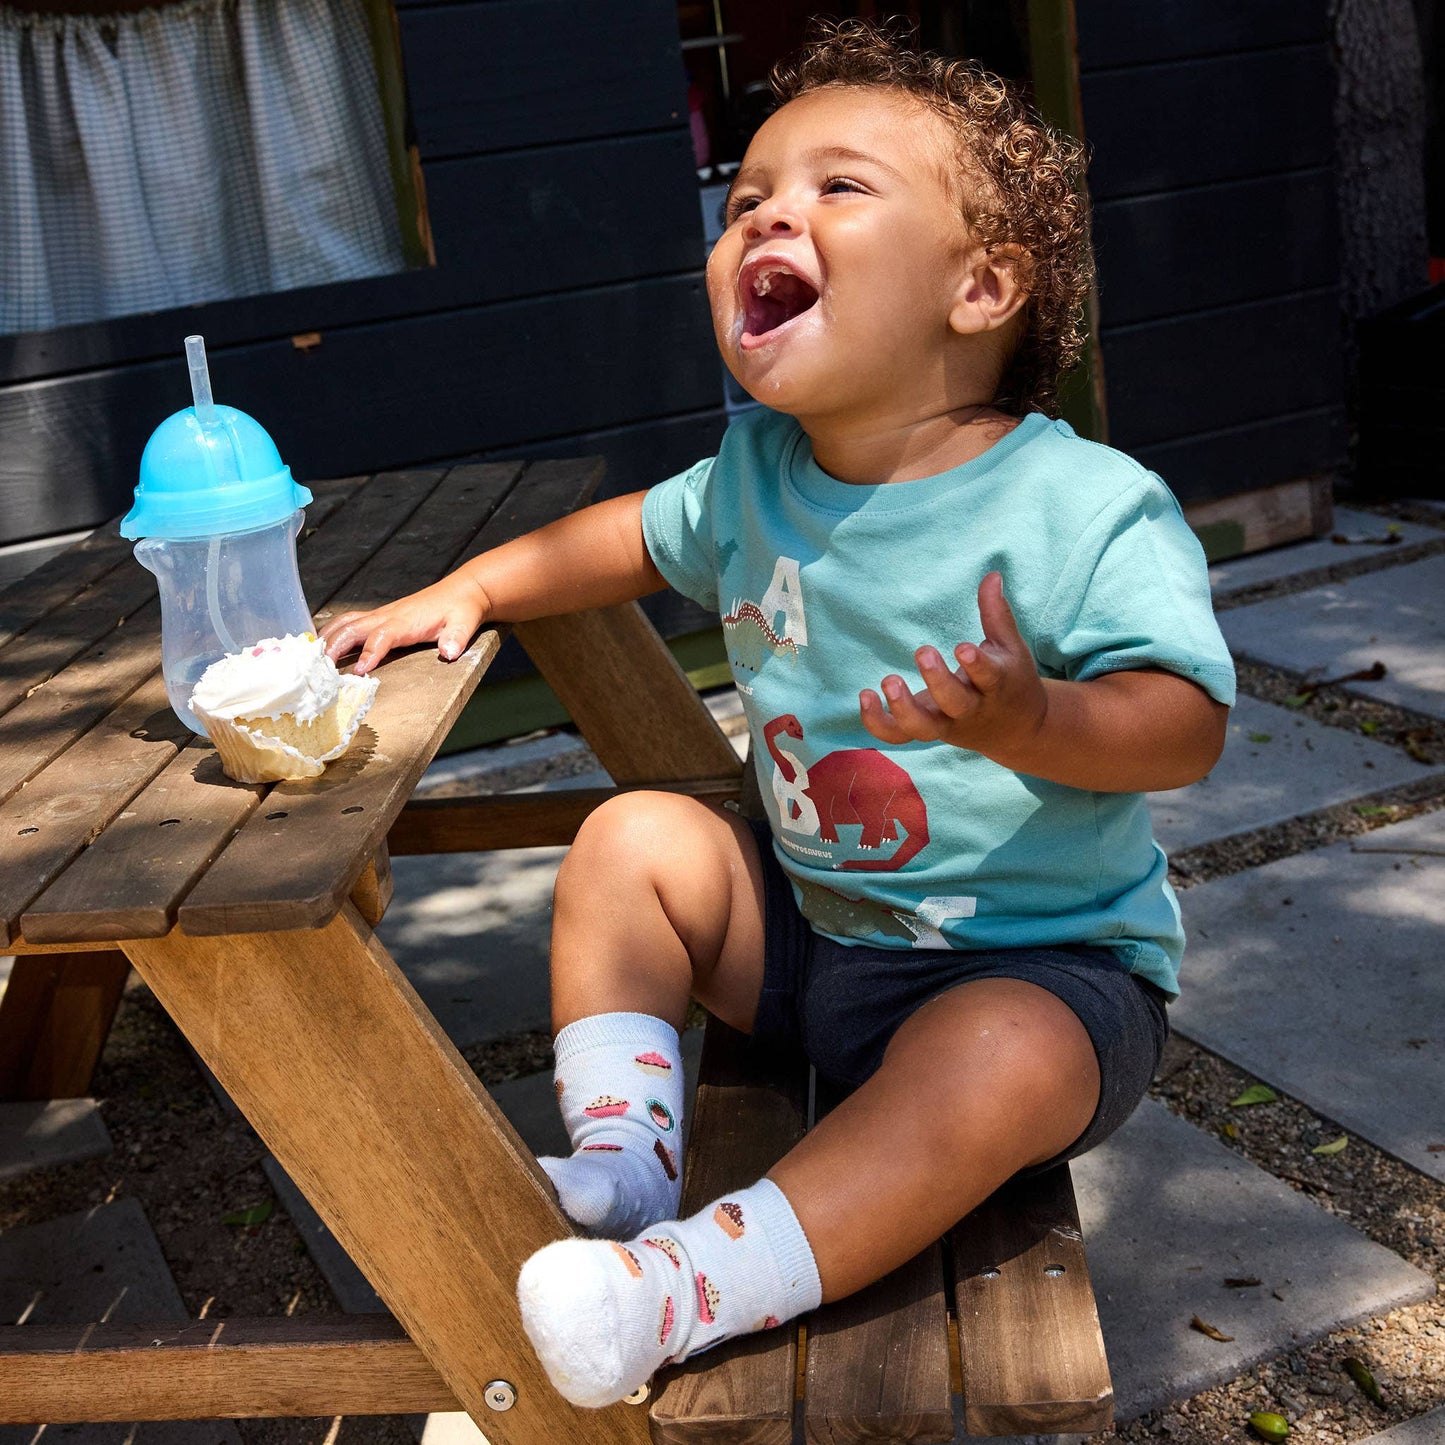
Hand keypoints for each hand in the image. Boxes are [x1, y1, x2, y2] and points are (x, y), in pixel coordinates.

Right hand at [318, 572, 489, 674]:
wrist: (463, 591)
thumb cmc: (462, 609)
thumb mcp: (465, 623)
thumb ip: (457, 637)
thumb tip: (449, 652)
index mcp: (406, 621)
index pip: (382, 636)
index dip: (369, 653)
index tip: (360, 671)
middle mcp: (388, 616)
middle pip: (353, 629)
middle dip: (334, 647)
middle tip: (318, 669)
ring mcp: (382, 615)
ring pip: (346, 623)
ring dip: (328, 637)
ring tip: (311, 657)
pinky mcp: (381, 616)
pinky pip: (350, 621)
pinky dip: (333, 630)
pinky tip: (322, 642)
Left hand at [858, 572, 1046, 756]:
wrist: (1017, 729)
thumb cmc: (1010, 680)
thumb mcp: (1010, 647)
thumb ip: (996, 613)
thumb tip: (991, 574)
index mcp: (996, 685)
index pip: (989, 677)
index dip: (977, 665)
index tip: (962, 648)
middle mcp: (971, 709)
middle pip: (955, 703)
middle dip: (938, 681)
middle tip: (923, 652)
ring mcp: (947, 724)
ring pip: (923, 727)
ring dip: (903, 709)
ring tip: (889, 681)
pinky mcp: (926, 731)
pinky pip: (898, 735)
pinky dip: (877, 722)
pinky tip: (865, 695)